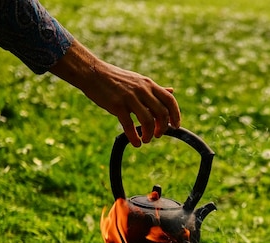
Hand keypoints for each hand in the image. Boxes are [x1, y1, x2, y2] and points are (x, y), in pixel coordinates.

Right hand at [50, 40, 180, 146]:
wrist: (93, 73)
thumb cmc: (116, 79)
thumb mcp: (139, 80)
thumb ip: (155, 89)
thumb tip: (172, 91)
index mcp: (149, 84)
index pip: (170, 100)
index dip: (176, 115)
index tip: (175, 126)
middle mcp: (142, 90)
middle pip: (161, 113)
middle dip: (162, 128)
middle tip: (157, 135)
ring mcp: (130, 98)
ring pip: (148, 121)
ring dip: (149, 134)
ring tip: (146, 139)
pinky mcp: (117, 105)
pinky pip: (129, 125)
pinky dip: (134, 137)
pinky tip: (136, 143)